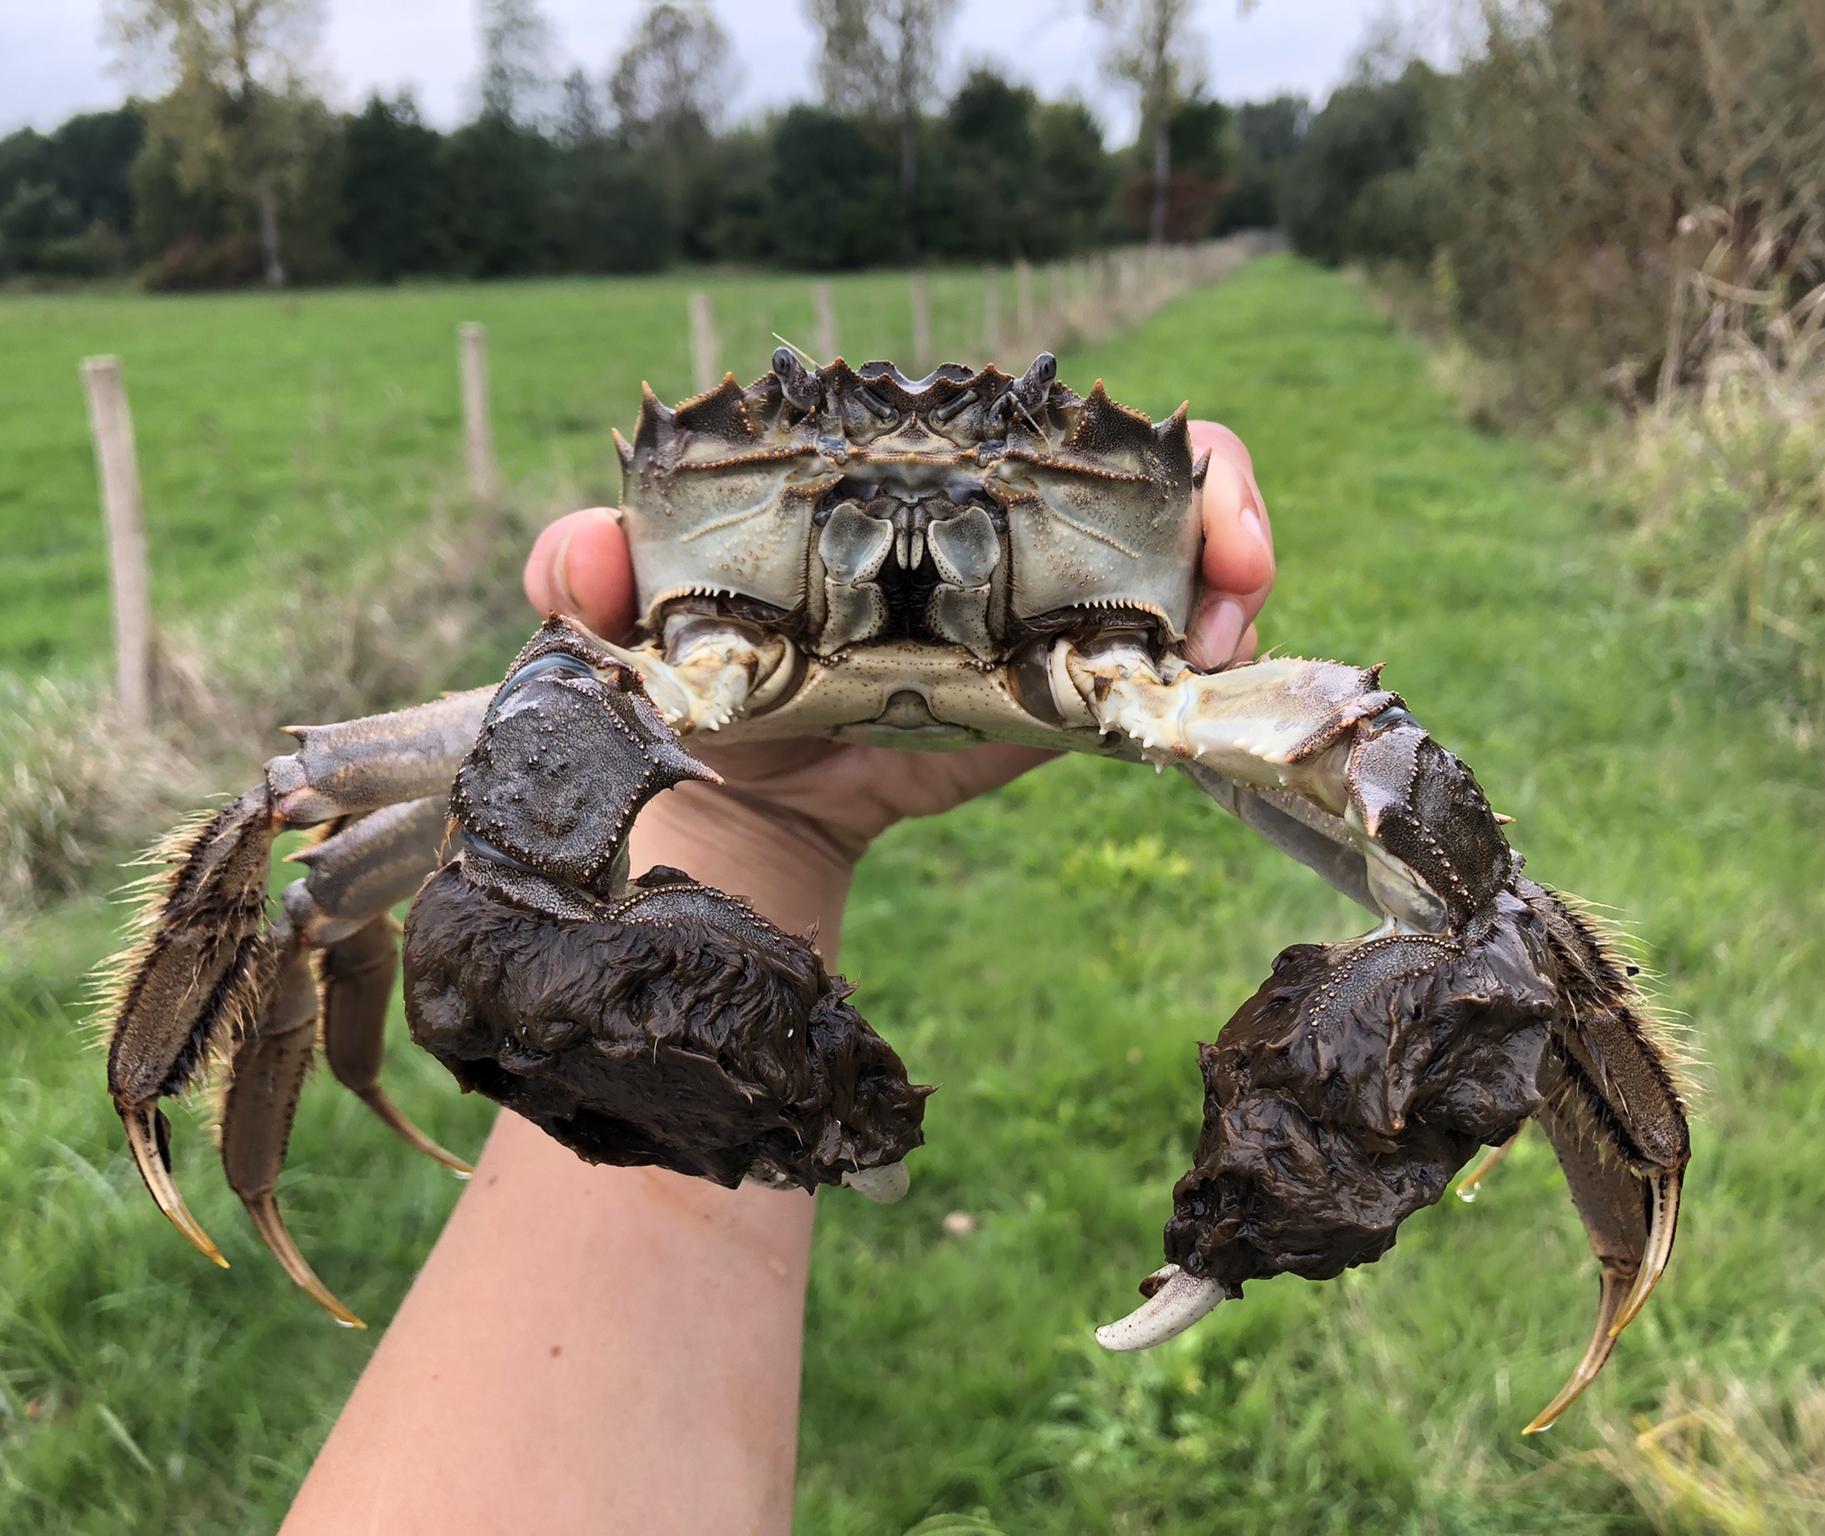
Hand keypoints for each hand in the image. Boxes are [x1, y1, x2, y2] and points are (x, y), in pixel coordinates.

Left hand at [522, 420, 1274, 866]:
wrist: (721, 829)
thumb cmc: (677, 693)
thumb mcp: (626, 626)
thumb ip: (588, 577)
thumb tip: (585, 556)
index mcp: (905, 486)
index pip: (1033, 422)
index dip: (1120, 434)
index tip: (1168, 478)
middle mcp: (987, 537)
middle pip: (1139, 483)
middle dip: (1215, 501)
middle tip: (1240, 565)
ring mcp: (1031, 623)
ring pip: (1169, 570)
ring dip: (1226, 587)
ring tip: (1229, 640)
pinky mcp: (1052, 712)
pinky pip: (1144, 679)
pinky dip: (1191, 679)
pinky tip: (1207, 691)